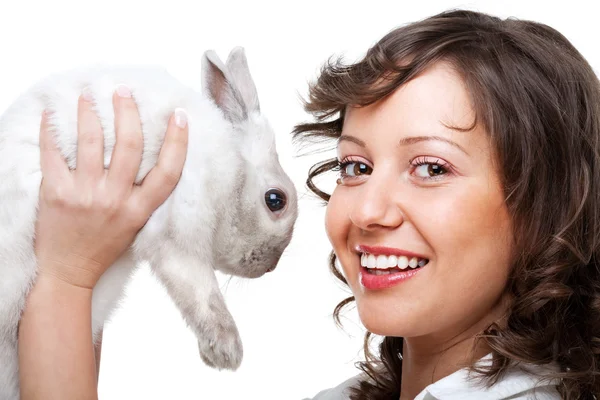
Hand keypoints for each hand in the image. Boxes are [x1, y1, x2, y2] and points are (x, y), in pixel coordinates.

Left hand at [34, 87, 188, 289]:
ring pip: (92, 142)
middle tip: (123, 91)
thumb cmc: (103, 248)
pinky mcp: (56, 193)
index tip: (179, 117)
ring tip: (87, 95)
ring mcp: (85, 195)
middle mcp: (115, 200)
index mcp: (139, 210)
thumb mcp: (135, 225)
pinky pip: (53, 153)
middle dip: (128, 112)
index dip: (177, 141)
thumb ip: (143, 196)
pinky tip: (51, 115)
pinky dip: (51, 130)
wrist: (68, 272)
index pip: (168, 172)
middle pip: (129, 146)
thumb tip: (145, 154)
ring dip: (90, 112)